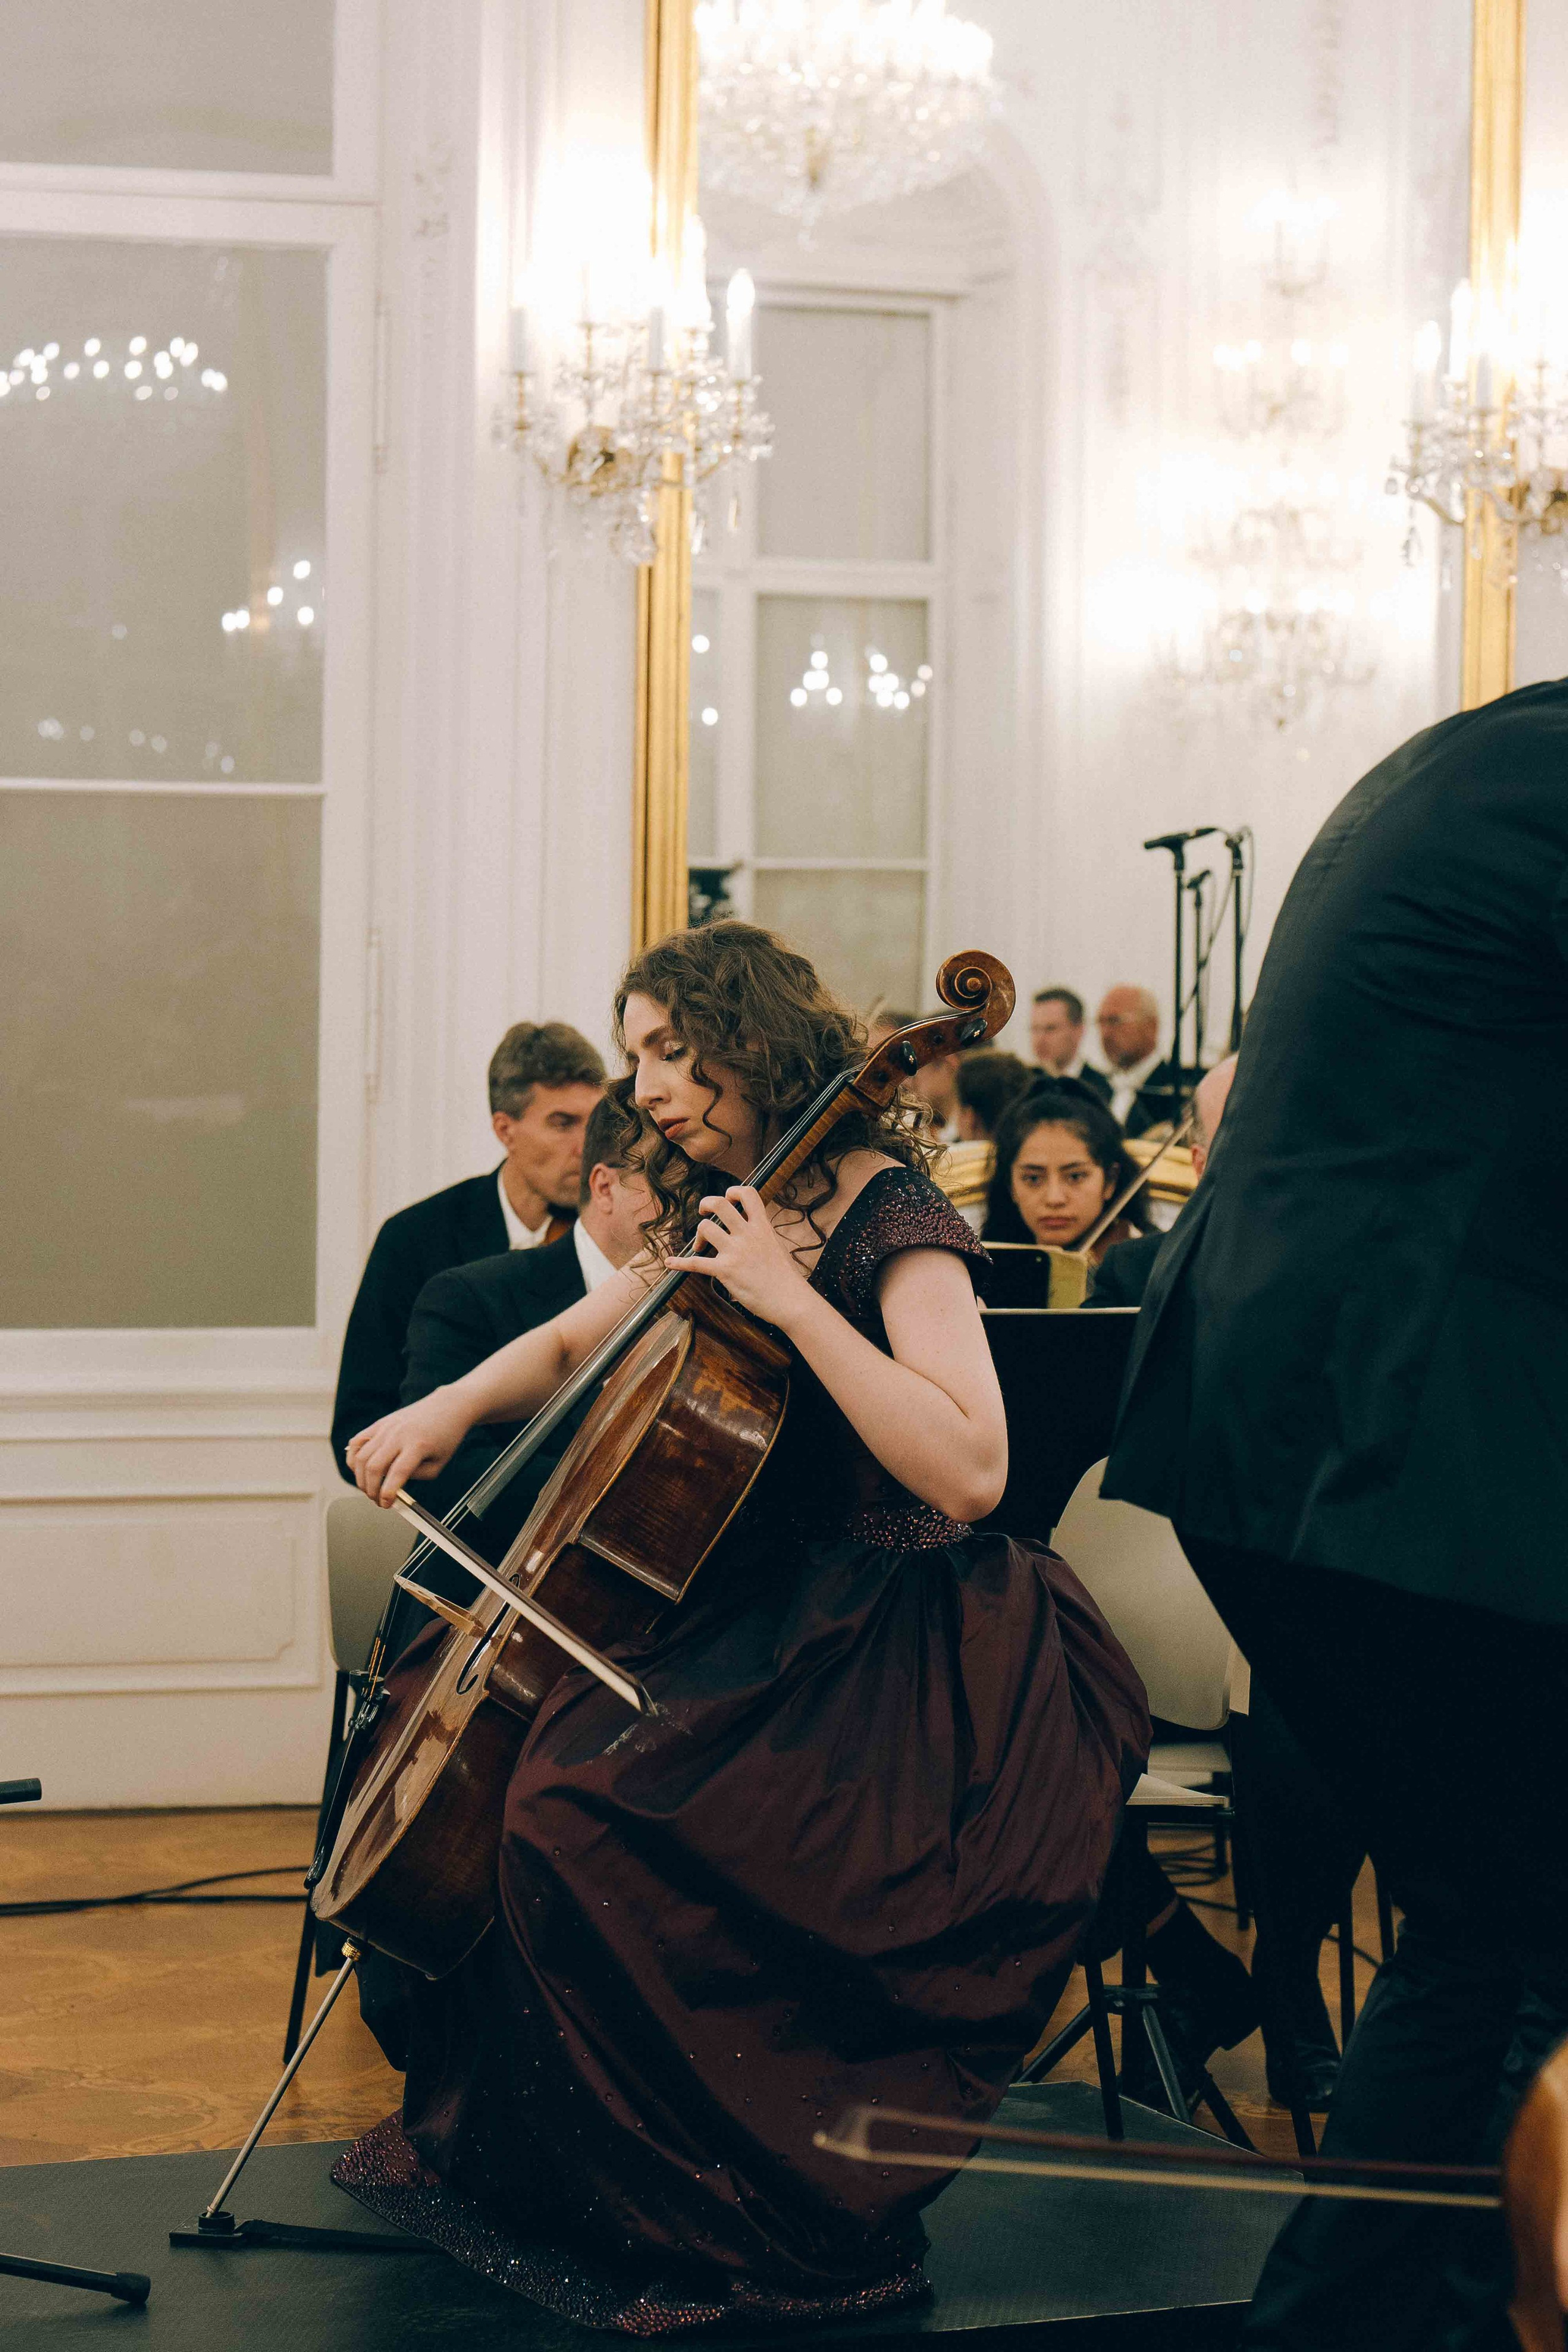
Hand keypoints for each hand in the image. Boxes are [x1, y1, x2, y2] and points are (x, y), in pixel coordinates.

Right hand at [346, 1387, 472, 1505]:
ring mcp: (386, 1427)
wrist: (447, 1407)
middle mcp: (398, 1434)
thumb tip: (392, 1484)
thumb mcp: (439, 1463)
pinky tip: (360, 1470)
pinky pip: (356, 1442)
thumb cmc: (446, 1437)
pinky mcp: (379, 1423)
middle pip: (374, 1467)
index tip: (386, 1504)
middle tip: (377, 1500)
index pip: (397, 1473)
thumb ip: (416, 1476)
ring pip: (361, 1456)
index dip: (388, 1493)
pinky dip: (353, 1459)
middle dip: (371, 1490)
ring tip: (369, 1488)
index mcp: (418, 1444)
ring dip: (360, 1478)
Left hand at [674, 1186, 811, 1328]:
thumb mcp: (776, 1247)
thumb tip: (751, 1230)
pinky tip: (670, 1263)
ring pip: (705, 1228)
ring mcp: (735, 1252)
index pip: (748, 1194)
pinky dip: (679, 1264)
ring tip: (700, 1247)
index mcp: (762, 1227)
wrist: (791, 1301)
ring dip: (698, 1236)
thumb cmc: (786, 1279)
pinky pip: (695, 1263)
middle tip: (703, 1211)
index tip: (729, 1198)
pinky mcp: (725, 1271)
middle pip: (719, 1204)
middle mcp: (747, 1235)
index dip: (734, 1191)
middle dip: (706, 1203)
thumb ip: (761, 1235)